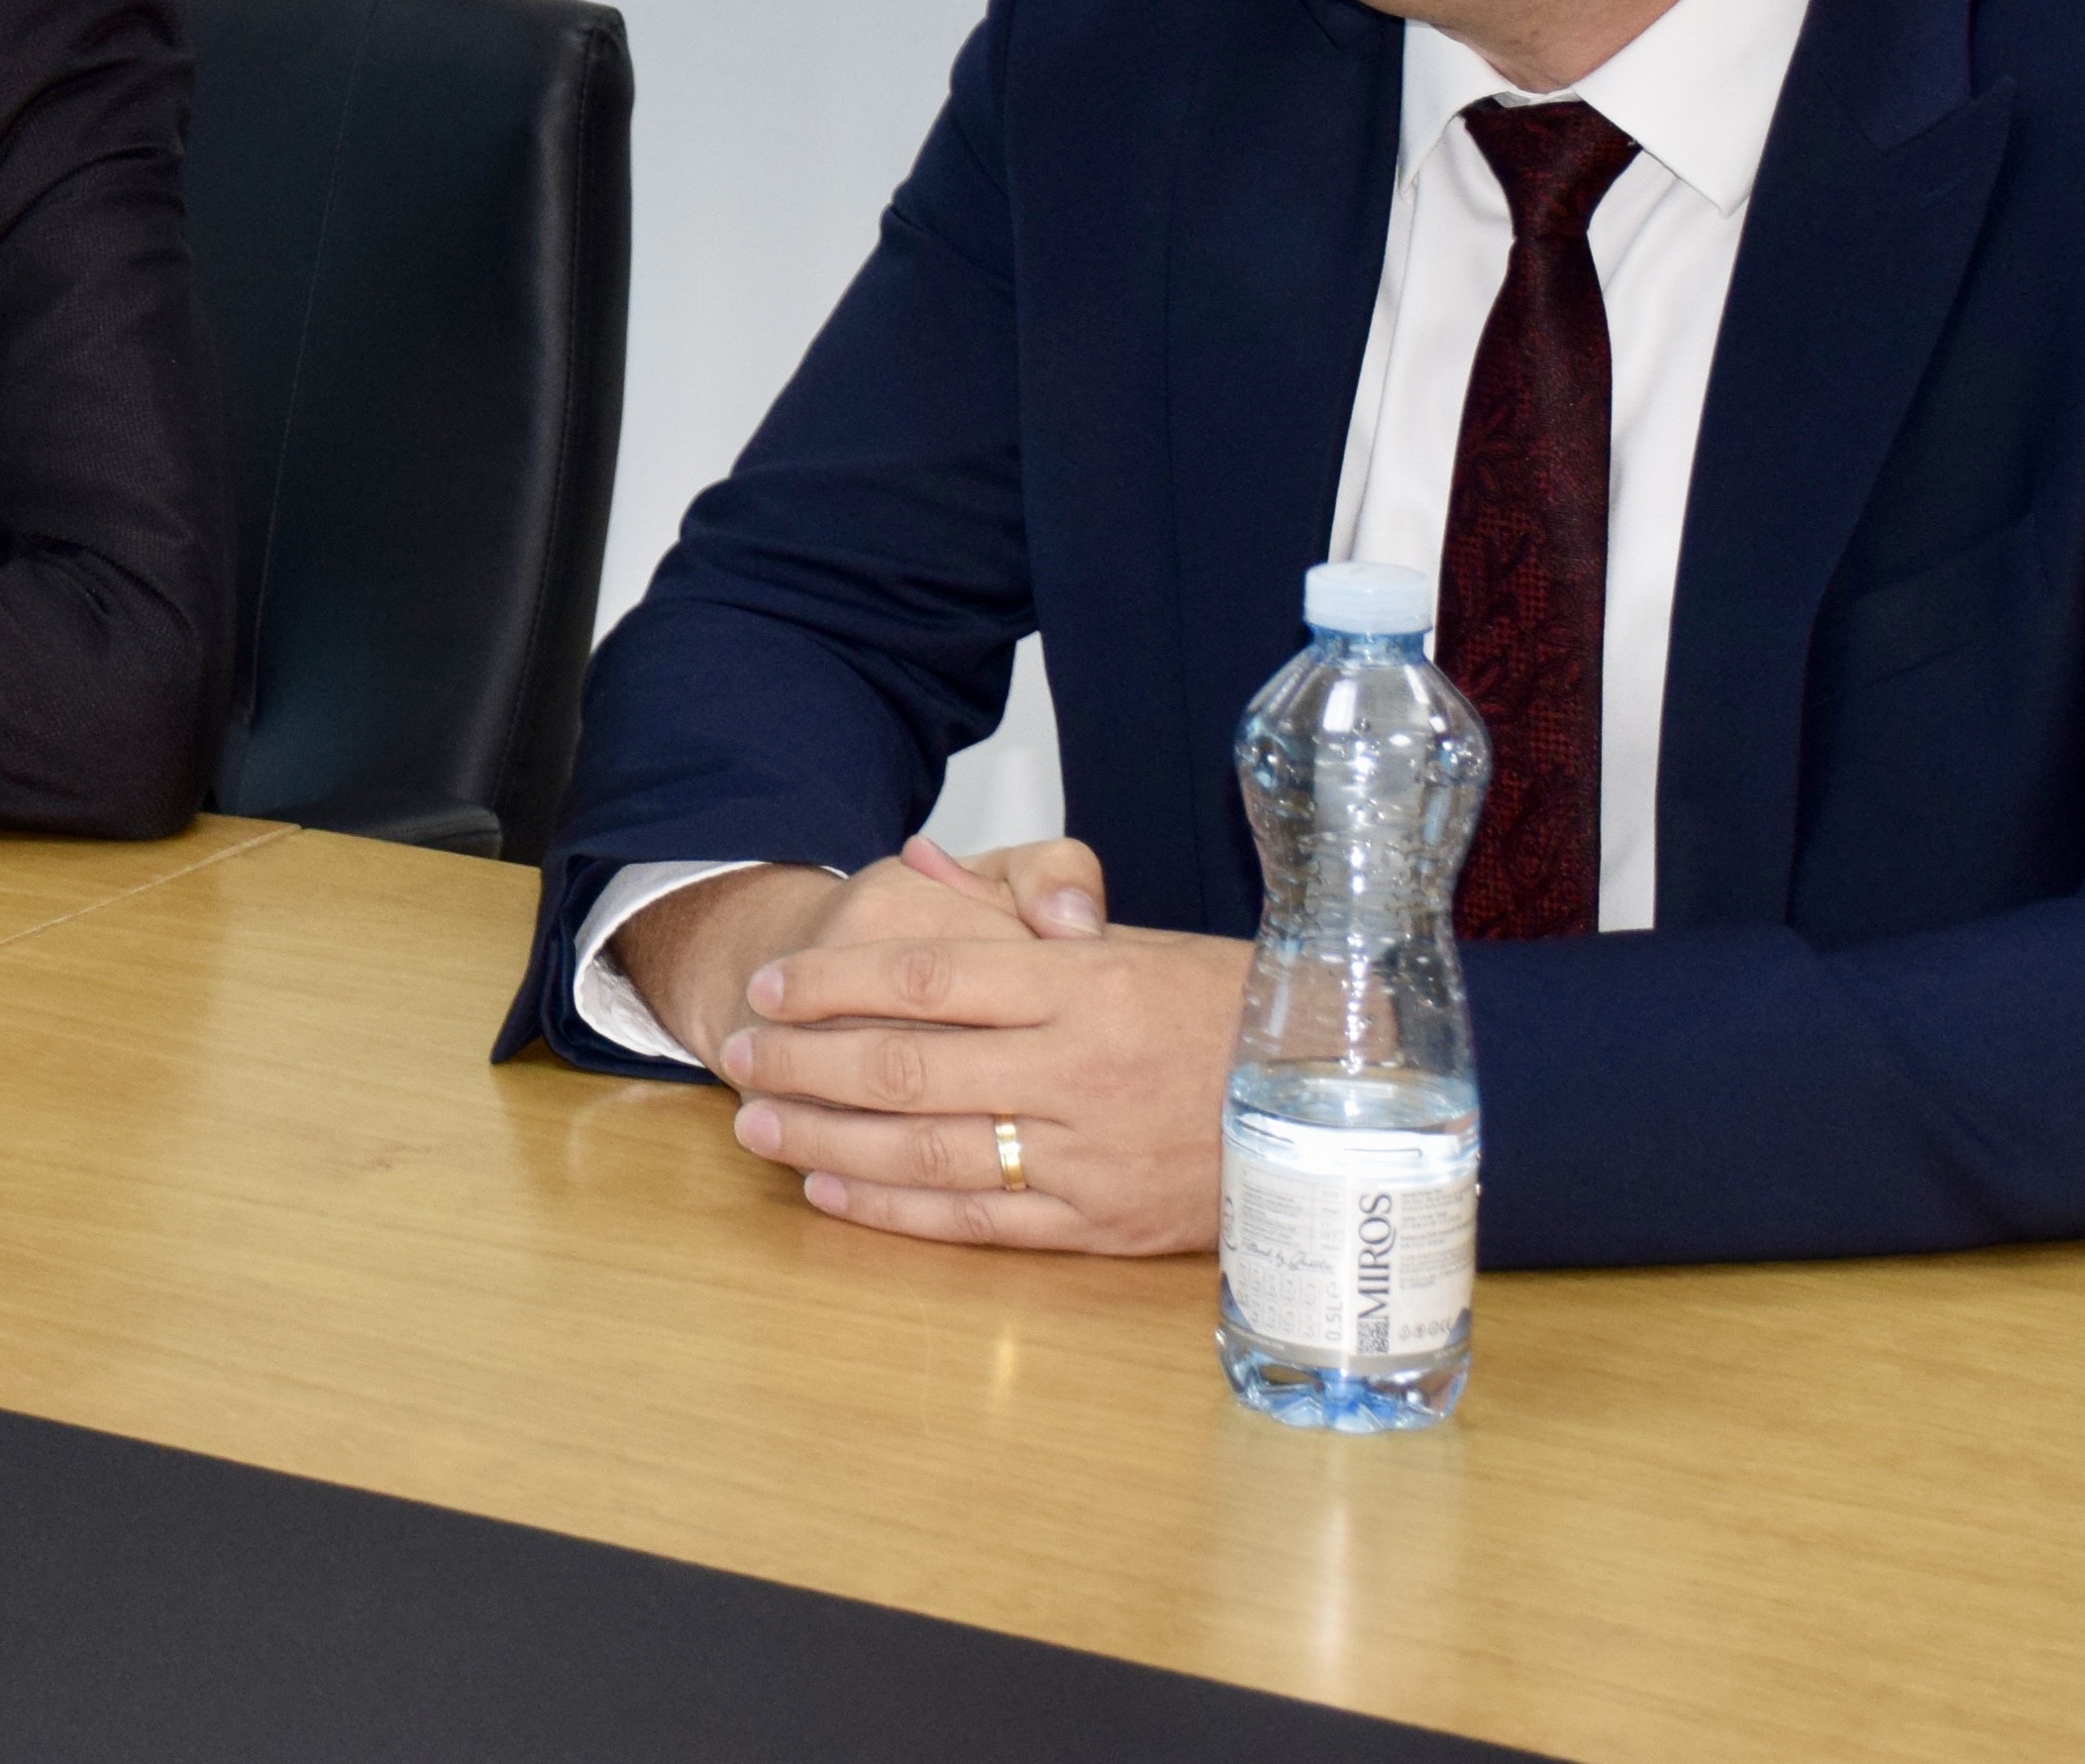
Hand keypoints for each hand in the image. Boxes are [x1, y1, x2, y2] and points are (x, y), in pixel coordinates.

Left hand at [666, 836, 1250, 1254]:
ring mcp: (1088, 1150)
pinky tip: (833, 1187)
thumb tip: (922, 861)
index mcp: (1084, 980)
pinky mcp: (1101, 1222)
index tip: (773, 986)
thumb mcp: (1133, 934)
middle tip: (737, 1054)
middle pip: (907, 1064)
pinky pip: (977, 1219)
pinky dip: (895, 1206)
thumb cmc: (1233, 1005)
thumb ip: (1019, 910)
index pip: (929, 974)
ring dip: (828, 1136)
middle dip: (806, 1061)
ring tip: (757, 1122)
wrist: (1347, 1101)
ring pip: (928, 1147)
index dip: (837, 982)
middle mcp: (1077, 1066)